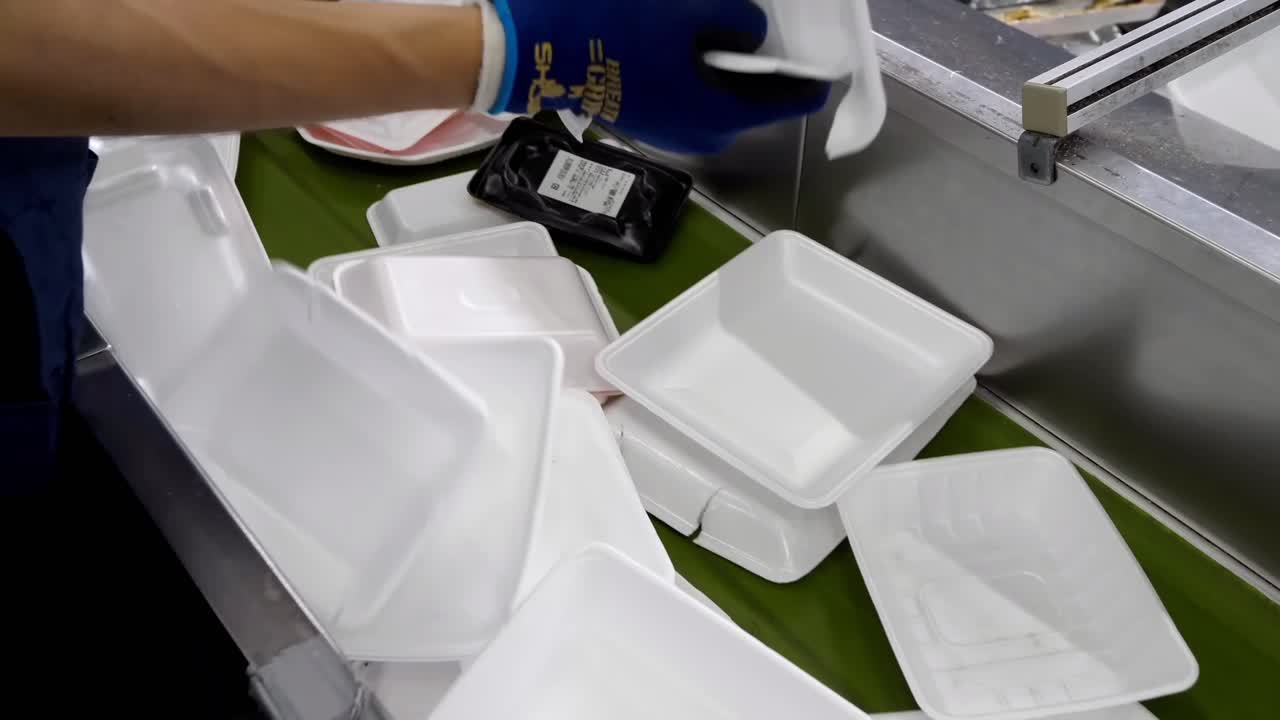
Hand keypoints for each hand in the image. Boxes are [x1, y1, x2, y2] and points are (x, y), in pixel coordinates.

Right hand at [485, 0, 830, 153]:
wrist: (531, 47)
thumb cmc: (613, 28)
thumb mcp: (685, 10)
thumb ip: (734, 21)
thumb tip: (752, 33)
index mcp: (715, 114)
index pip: (782, 102)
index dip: (804, 84)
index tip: (822, 75)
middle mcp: (696, 133)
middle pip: (746, 104)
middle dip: (762, 77)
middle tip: (776, 48)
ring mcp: (666, 129)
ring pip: (714, 101)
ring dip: (726, 73)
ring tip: (732, 39)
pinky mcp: (641, 114)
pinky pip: (686, 96)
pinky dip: (697, 73)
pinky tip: (691, 44)